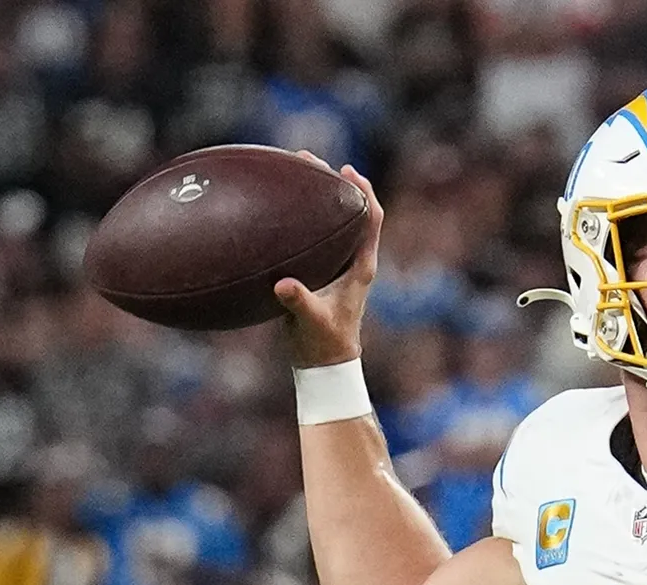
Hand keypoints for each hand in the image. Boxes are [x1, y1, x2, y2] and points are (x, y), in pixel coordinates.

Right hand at [275, 153, 383, 367]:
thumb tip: (284, 286)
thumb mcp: (312, 321)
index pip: (370, 220)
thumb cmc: (324, 343)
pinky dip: (300, 218)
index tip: (347, 171)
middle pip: (350, 211)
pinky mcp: (321, 271)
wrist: (325, 362)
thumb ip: (300, 303)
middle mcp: (353, 260)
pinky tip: (275, 209)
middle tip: (309, 160)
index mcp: (361, 266)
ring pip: (332, 221)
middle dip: (333, 183)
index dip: (363, 193)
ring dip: (316, 197)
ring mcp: (337, 265)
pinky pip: (314, 236)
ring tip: (292, 172)